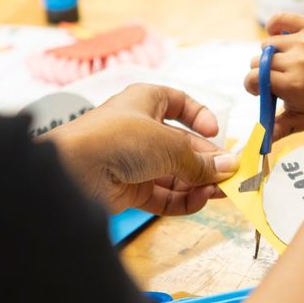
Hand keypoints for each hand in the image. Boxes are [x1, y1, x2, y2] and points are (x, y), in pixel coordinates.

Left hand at [44, 84, 238, 214]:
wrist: (73, 170)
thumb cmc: (116, 139)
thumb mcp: (168, 143)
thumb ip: (200, 159)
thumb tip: (229, 167)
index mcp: (145, 102)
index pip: (178, 103)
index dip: (199, 117)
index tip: (215, 133)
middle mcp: (140, 129)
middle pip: (182, 145)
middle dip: (206, 161)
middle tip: (230, 175)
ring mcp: (134, 161)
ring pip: (175, 173)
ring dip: (198, 183)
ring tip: (219, 192)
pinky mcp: (130, 189)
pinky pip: (163, 194)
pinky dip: (182, 199)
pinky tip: (199, 200)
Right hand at [244, 13, 303, 141]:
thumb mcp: (302, 119)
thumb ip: (279, 129)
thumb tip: (261, 143)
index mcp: (294, 85)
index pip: (254, 78)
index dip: (252, 85)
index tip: (259, 90)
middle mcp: (299, 62)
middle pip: (258, 60)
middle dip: (261, 71)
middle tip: (276, 77)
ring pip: (268, 43)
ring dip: (271, 52)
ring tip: (285, 62)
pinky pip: (280, 19)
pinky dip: (275, 25)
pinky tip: (281, 36)